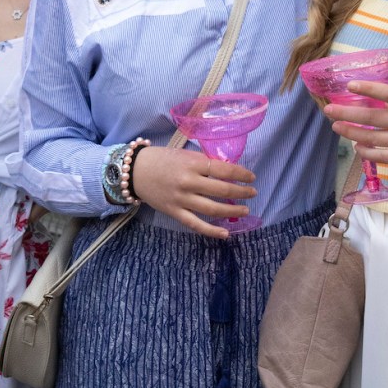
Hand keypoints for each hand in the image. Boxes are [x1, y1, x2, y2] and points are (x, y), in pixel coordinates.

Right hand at [129, 145, 255, 238]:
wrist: (135, 171)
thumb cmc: (162, 159)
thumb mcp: (184, 154)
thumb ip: (203, 162)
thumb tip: (227, 170)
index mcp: (192, 163)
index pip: (223, 169)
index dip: (240, 174)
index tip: (251, 177)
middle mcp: (188, 182)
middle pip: (221, 190)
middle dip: (241, 192)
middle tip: (252, 193)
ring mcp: (181, 199)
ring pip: (212, 209)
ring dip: (232, 211)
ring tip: (244, 210)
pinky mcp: (175, 212)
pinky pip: (196, 224)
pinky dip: (212, 231)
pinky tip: (225, 233)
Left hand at [323, 79, 387, 173]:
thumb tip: (362, 103)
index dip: (369, 89)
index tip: (349, 85)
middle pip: (375, 117)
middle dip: (349, 113)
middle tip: (329, 110)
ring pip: (376, 138)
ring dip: (353, 133)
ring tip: (337, 127)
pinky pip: (385, 156)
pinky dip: (368, 152)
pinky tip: (357, 147)